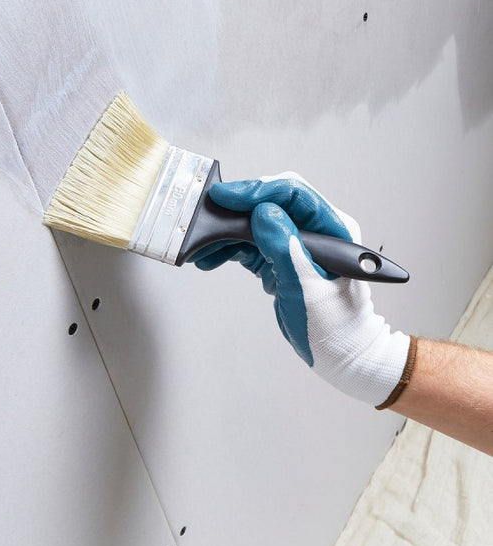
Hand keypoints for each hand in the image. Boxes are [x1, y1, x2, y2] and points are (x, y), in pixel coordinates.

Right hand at [192, 173, 410, 405]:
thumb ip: (284, 248)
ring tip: (204, 245)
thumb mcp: (307, 289)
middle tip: (208, 215)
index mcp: (332, 230)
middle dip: (236, 209)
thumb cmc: (336, 328)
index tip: (226, 196)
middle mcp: (314, 230)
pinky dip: (228, 248)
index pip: (293, 194)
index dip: (257, 191)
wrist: (342, 354)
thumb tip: (263, 213)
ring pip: (255, 222)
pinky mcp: (279, 257)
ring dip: (227, 232)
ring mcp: (295, 243)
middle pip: (270, 203)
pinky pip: (249, 243)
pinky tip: (211, 256)